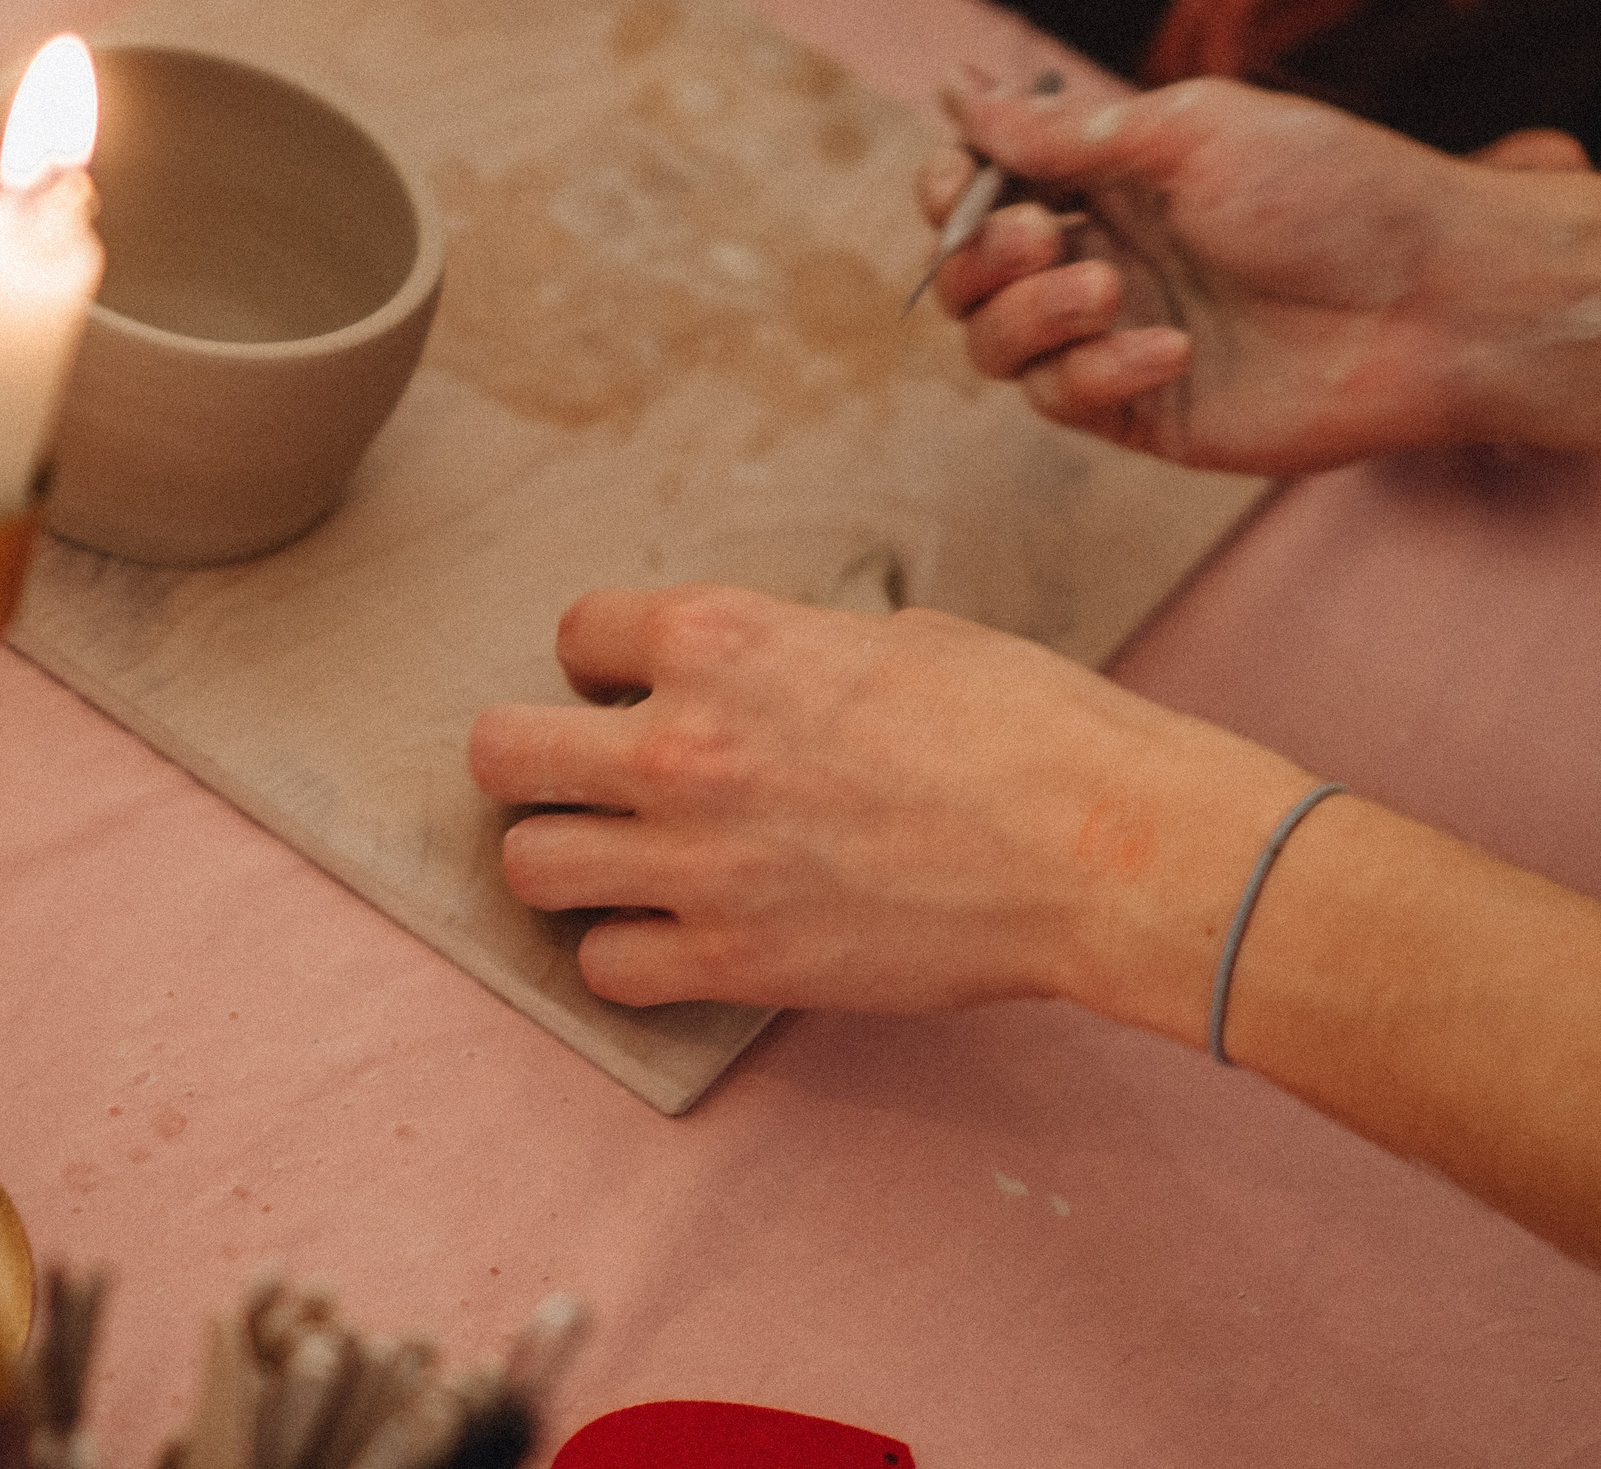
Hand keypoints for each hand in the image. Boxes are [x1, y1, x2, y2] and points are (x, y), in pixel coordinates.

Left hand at [467, 584, 1310, 1028]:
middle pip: (503, 754)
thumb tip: (751, 681)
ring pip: (530, 867)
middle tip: (583, 775)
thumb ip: (785, 656)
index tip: (631, 688)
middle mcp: (683, 745)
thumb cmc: (1022, 723)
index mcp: (722, 638)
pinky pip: (606, 967)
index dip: (603, 661)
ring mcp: (699, 861)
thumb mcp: (892, 637)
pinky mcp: (735, 960)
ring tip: (619, 858)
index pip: (576, 632)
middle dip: (530, 758)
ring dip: (565, 858)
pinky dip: (626, 952)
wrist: (1097, 844)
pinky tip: (672, 933)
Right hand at [925, 76, 1591, 474]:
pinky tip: (1173, 350)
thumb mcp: (1193, 130)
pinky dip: (1095, 371)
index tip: (965, 178)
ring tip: (1107, 289)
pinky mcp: (1146, 413)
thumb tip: (961, 93)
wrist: (1435, 299)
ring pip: (996, 346)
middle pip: (968, 274)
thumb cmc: (1336, 193)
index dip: (952, 187)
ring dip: (1029, 313)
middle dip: (978, 254)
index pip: (984, 187)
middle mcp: (1104, 257)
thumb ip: (1066, 131)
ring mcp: (1119, 338)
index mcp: (1112, 180)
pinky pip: (1063, 400)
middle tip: (1039, 233)